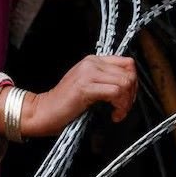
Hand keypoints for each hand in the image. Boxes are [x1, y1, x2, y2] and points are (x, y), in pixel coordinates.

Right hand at [20, 55, 136, 135]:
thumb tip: (129, 87)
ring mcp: (88, 73)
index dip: (133, 82)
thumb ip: (105, 81)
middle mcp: (92, 63)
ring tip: (117, 113)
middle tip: (123, 109)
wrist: (43, 111)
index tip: (127, 98)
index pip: (127, 63)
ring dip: (126, 102)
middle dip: (132, 95)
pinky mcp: (85, 87)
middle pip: (129, 73)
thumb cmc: (65, 104)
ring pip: (125, 82)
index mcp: (94, 60)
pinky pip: (115, 92)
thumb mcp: (89, 86)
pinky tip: (113, 116)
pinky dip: (119, 106)